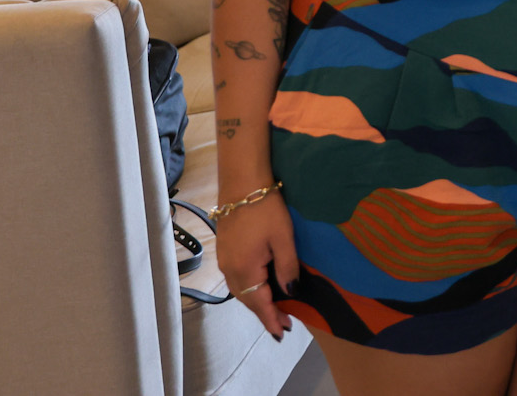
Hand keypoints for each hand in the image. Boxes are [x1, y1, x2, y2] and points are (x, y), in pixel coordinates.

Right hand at [216, 193, 299, 338]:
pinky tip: (261, 287)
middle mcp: (230, 269)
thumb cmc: (265, 209)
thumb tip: (291, 291)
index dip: (271, 318)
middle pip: (247, 300)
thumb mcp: (284, 238)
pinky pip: (237, 279)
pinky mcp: (225, 251)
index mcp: (245, 269)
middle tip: (284, 323)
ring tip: (275, 308)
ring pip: (241, 291)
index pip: (259, 302)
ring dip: (257, 301)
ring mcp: (225, 260)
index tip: (282, 332)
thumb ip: (287, 267)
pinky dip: (250, 289)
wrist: (242, 184)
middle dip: (265, 313)